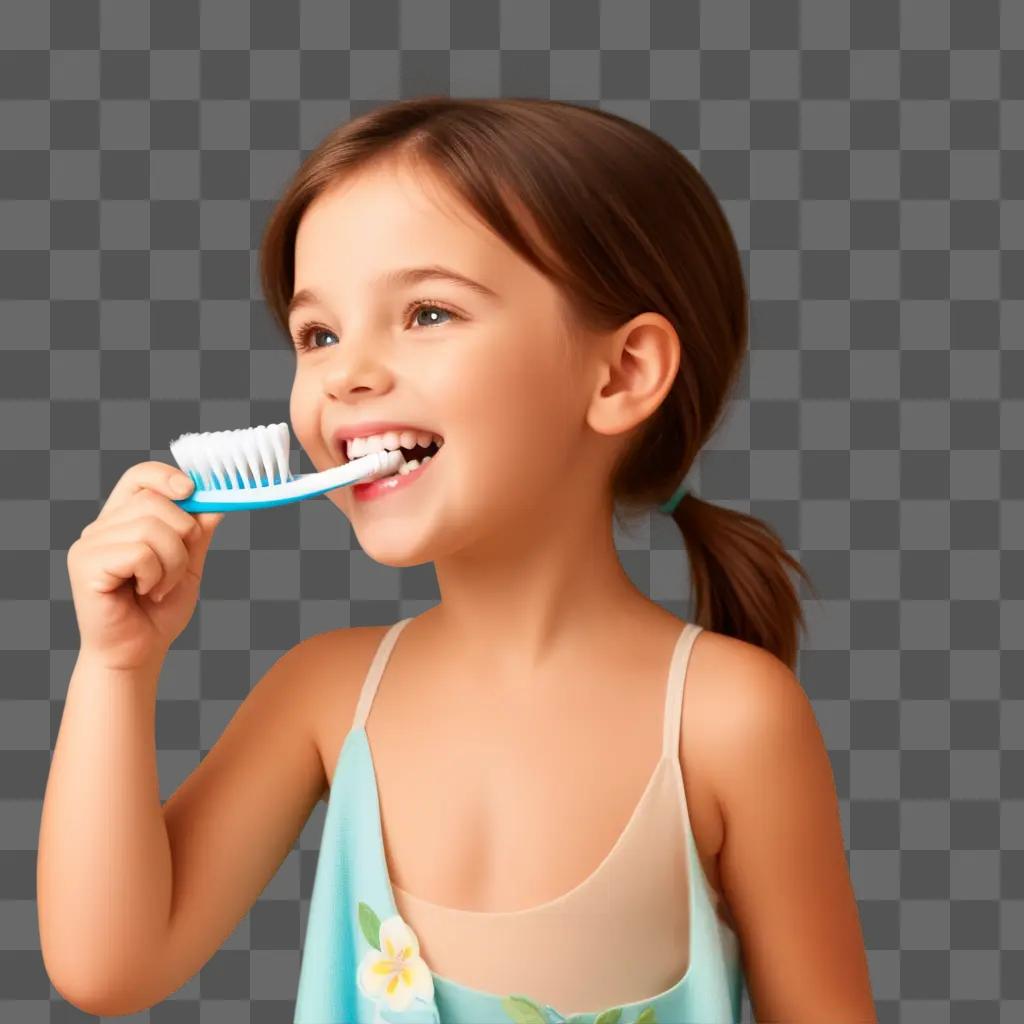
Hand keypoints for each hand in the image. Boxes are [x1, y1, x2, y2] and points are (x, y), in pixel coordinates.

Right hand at [67, 462, 223, 670]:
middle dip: (183, 536)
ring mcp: (90, 544)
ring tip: (161, 587)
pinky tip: (146, 592)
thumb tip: (217, 501)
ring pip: (151, 527)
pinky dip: (156, 575)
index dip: (167, 476)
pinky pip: (139, 552)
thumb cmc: (158, 610)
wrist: (139, 652)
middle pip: (154, 500)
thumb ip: (198, 532)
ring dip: (172, 563)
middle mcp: (102, 526)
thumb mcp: (189, 564)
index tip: (192, 491)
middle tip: (176, 569)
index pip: (140, 475)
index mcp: (124, 520)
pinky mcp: (86, 564)